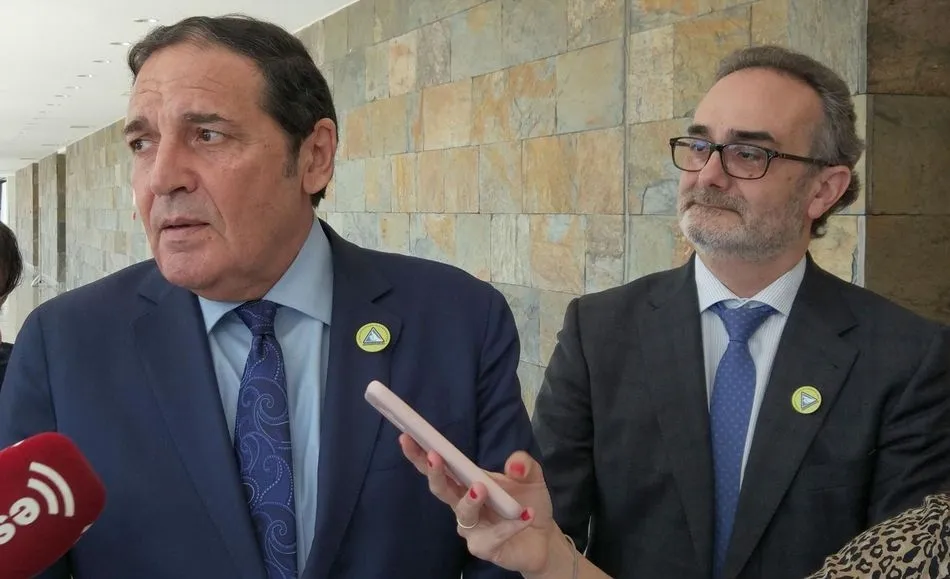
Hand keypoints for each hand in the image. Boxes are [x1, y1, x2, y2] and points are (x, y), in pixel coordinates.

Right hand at [399, 434, 566, 575]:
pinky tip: (525, 515)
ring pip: (462, 513)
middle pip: (440, 488)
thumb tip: (513, 463)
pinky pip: (492, 535)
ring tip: (481, 488)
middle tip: (434, 457)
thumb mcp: (530, 476)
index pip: (440, 465)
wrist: (543, 538)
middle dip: (435, 472)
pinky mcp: (483, 547)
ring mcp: (471, 527)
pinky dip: (509, 525)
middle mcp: (461, 503)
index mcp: (465, 481)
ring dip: (469, 500)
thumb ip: (523, 464)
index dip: (421, 452)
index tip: (407, 435)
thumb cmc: (525, 502)